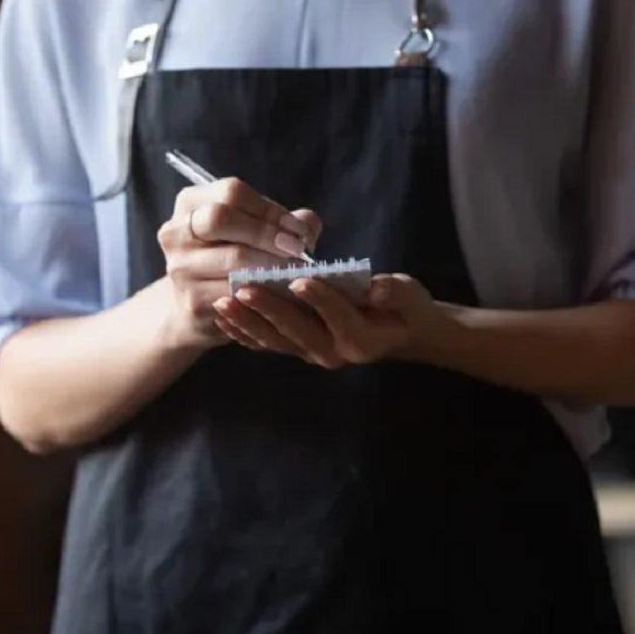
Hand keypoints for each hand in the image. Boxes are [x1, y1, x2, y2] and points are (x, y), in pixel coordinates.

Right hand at [157, 177, 323, 352]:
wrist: (199, 306)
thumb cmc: (234, 256)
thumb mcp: (254, 229)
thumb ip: (284, 221)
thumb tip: (305, 228)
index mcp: (191, 202)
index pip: (232, 192)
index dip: (270, 209)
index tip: (297, 229)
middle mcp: (176, 231)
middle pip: (220, 218)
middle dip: (266, 233)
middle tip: (296, 249)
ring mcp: (180, 267)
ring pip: (232, 259)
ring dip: (271, 264)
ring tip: (295, 271)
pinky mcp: (191, 301)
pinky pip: (235, 293)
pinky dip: (265, 292)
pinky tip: (281, 293)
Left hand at [213, 273, 442, 368]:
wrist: (401, 335)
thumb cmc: (406, 310)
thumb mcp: (411, 297)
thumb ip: (394, 292)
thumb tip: (376, 287)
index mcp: (362, 338)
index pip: (338, 317)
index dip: (320, 299)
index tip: (299, 280)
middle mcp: (334, 352)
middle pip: (297, 331)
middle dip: (269, 309)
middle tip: (244, 288)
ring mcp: (313, 354)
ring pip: (276, 340)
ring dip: (248, 322)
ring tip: (224, 302)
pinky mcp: (299, 350)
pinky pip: (268, 345)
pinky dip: (244, 332)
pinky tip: (223, 317)